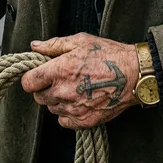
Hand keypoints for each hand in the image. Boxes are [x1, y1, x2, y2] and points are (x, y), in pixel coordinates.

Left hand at [21, 33, 139, 129]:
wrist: (133, 74)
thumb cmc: (108, 54)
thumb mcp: (81, 41)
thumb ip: (54, 45)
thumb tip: (35, 46)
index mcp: (60, 69)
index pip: (29, 82)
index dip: (31, 78)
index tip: (38, 75)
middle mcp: (63, 91)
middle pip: (38, 97)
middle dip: (44, 88)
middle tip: (58, 79)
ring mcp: (74, 108)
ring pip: (51, 108)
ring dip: (57, 100)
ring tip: (73, 88)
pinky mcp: (84, 121)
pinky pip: (64, 121)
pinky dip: (67, 113)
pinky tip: (78, 101)